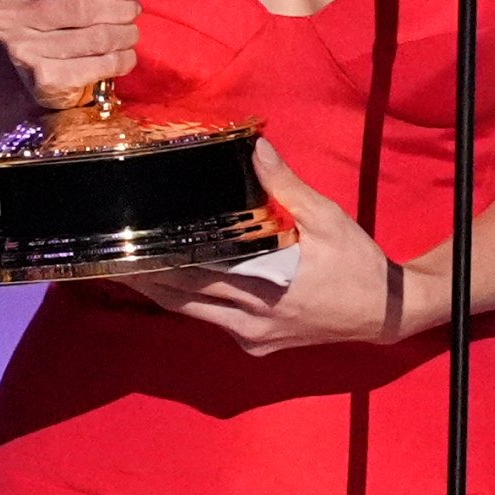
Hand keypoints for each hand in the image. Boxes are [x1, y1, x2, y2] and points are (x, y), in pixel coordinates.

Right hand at [0, 0, 150, 109]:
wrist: (13, 60)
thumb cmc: (41, 12)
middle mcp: (11, 14)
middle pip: (85, 7)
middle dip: (122, 8)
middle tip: (134, 10)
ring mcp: (25, 48)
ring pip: (95, 38)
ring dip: (125, 34)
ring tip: (131, 32)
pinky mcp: (42, 78)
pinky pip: (95, 67)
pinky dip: (120, 60)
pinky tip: (126, 55)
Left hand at [129, 142, 422, 353]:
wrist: (386, 312)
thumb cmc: (357, 262)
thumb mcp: (327, 217)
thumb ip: (286, 186)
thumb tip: (256, 149)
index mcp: (267, 286)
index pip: (196, 274)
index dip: (158, 263)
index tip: (127, 247)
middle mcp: (252, 320)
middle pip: (182, 298)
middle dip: (143, 278)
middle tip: (108, 259)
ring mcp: (253, 337)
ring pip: (192, 314)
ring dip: (159, 292)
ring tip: (126, 271)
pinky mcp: (257, 345)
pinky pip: (213, 322)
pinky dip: (190, 304)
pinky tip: (170, 285)